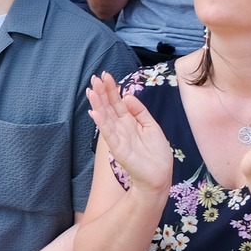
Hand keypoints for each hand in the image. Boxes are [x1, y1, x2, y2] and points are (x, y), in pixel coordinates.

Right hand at [85, 71, 174, 195]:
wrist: (159, 175)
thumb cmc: (156, 153)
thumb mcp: (151, 126)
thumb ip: (140, 111)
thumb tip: (127, 96)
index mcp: (129, 121)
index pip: (117, 102)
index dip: (111, 89)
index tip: (105, 75)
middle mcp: (121, 127)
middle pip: (109, 106)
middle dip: (102, 92)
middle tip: (95, 78)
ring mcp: (117, 137)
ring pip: (105, 117)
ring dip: (97, 104)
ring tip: (91, 91)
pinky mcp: (117, 148)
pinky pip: (108, 133)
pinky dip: (101, 123)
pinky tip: (95, 112)